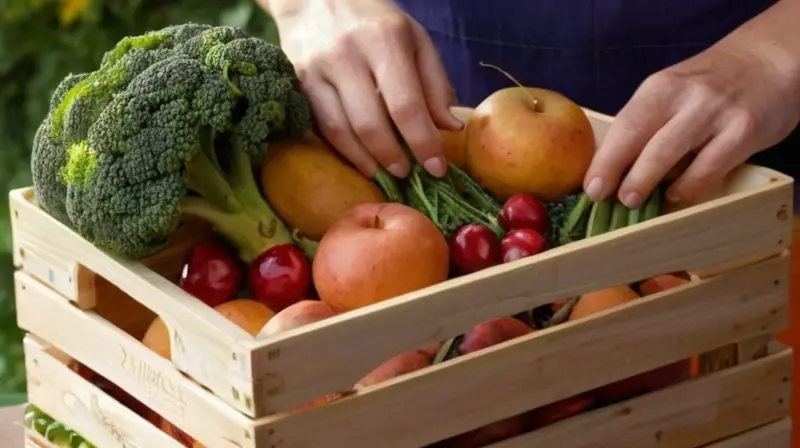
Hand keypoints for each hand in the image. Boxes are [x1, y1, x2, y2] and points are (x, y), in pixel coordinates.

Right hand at [269, 0, 462, 178]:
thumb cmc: (374, 21)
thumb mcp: (415, 40)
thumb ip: (435, 83)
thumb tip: (449, 128)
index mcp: (385, 40)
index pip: (407, 105)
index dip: (423, 143)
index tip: (437, 168)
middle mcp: (347, 54)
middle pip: (371, 124)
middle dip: (393, 157)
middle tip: (409, 174)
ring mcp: (317, 69)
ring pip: (341, 131)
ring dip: (367, 161)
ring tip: (386, 173)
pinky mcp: (298, 83)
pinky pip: (321, 127)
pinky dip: (343, 151)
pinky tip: (361, 161)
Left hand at [583, 32, 799, 206]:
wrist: (769, 61)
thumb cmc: (710, 86)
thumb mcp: (672, 91)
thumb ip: (647, 123)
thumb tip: (612, 168)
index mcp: (659, 88)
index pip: (624, 126)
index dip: (605, 160)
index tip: (590, 187)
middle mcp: (684, 97)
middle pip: (640, 138)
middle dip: (618, 172)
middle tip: (606, 198)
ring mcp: (714, 114)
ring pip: (669, 154)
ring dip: (646, 181)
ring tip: (632, 201)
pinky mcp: (743, 132)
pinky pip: (708, 168)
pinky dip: (688, 186)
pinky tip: (676, 195)